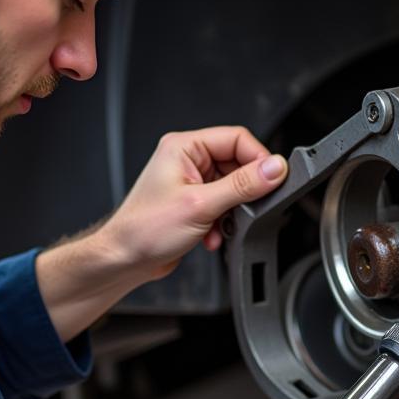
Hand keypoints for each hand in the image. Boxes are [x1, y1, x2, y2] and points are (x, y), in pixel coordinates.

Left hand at [102, 127, 287, 281]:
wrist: (124, 260)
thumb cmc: (144, 229)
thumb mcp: (201, 205)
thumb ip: (242, 185)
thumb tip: (274, 169)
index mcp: (184, 146)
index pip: (237, 138)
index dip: (258, 159)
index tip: (273, 179)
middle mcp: (187, 160)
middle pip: (237, 163)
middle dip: (243, 192)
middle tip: (245, 208)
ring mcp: (190, 182)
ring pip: (233, 188)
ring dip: (233, 211)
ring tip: (221, 225)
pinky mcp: (193, 202)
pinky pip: (224, 205)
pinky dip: (224, 222)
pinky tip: (212, 235)